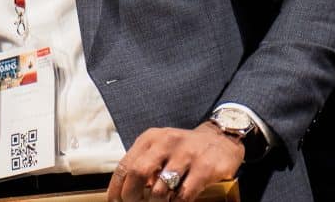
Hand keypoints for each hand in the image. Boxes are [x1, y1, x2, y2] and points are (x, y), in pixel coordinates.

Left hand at [107, 122, 243, 201]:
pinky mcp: (204, 168)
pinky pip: (183, 195)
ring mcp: (185, 155)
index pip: (125, 165)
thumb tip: (126, 190)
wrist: (221, 139)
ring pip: (160, 189)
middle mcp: (165, 143)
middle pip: (138, 173)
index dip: (116, 187)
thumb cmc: (184, 148)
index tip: (114, 201)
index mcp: (150, 139)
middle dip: (131, 195)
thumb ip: (144, 163)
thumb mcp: (160, 147)